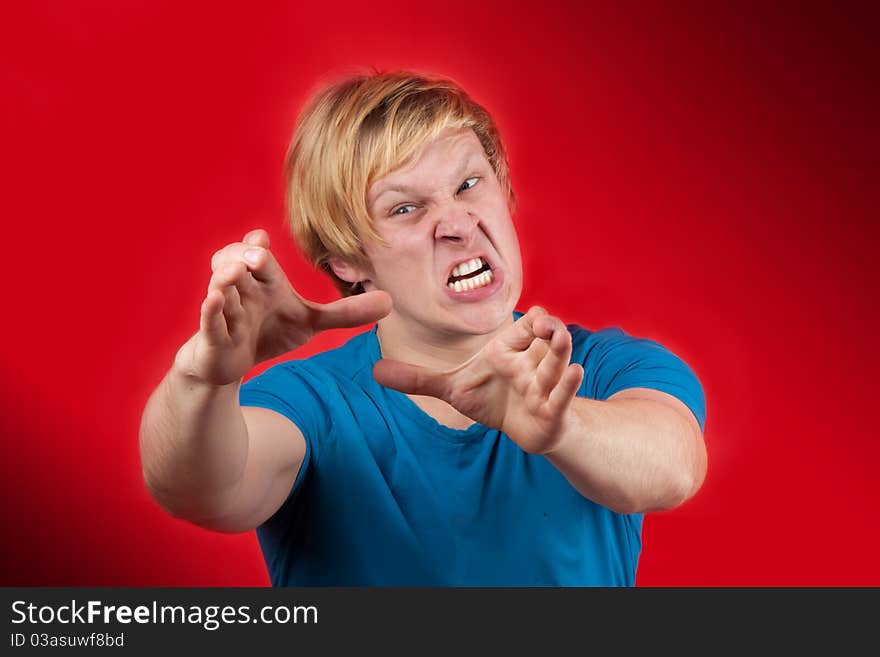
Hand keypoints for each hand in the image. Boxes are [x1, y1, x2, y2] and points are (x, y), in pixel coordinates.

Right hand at [176, 229, 391, 385]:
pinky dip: (211, 310)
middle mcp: (242, 289)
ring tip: (235, 273)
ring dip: (225, 279)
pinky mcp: (212, 338)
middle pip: (236, 262)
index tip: (262, 238)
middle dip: (244, 255)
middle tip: (259, 255)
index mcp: (264, 281)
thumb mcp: (310, 322)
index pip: (257, 255)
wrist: (230, 366)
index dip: (256, 244)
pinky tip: (215, 299)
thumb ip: (346, 312)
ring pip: (220, 287)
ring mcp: (225, 311)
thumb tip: (390, 302)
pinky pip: (209, 320)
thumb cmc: (268, 333)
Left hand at [372, 306, 583, 453]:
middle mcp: (530, 363)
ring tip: (560, 339)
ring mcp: (543, 386)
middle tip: (545, 324)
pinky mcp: (552, 410)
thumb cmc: (492, 399)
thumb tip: (374, 370)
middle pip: (545, 341)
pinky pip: (561, 395)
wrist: (521, 427)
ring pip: (556, 365)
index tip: (531, 317)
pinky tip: (575, 373)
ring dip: (562, 353)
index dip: (530, 323)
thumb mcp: (452, 388)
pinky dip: (567, 385)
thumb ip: (417, 379)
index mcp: (509, 351)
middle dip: (549, 331)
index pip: (525, 328)